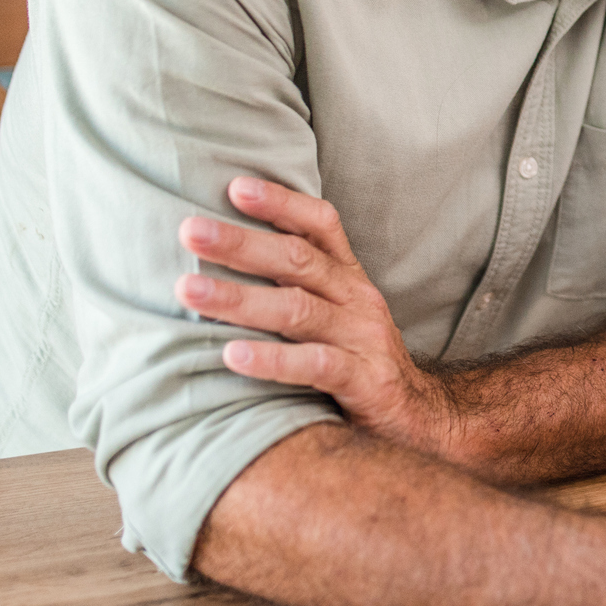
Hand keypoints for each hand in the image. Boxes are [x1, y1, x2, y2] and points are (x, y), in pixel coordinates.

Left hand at [175, 177, 454, 458]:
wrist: (418, 418)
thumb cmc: (357, 361)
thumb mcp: (335, 315)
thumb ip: (294, 287)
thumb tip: (215, 260)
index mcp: (349, 277)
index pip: (320, 225)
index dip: (281, 202)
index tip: (234, 186)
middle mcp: (358, 300)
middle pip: (298, 260)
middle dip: (241, 242)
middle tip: (189, 229)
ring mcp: (363, 339)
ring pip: (298, 308)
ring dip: (240, 298)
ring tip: (188, 290)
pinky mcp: (365, 382)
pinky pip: (315, 365)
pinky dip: (272, 359)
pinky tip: (231, 355)